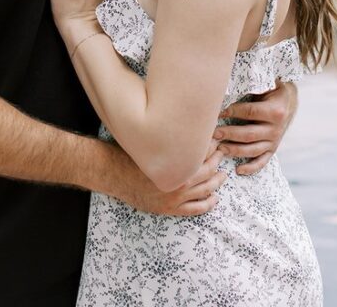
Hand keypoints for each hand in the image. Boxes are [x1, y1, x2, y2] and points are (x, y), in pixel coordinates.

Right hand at [108, 141, 225, 216]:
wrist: (114, 173)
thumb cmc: (132, 153)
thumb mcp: (153, 141)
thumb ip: (170, 137)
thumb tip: (186, 126)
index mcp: (176, 161)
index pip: (202, 152)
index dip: (211, 145)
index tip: (215, 139)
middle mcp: (179, 180)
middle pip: (207, 170)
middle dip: (217, 160)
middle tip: (222, 152)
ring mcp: (175, 197)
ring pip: (205, 189)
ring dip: (216, 181)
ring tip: (222, 174)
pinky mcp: (169, 209)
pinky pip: (195, 209)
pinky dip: (207, 204)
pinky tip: (214, 199)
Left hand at [213, 81, 297, 175]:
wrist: (290, 101)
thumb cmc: (272, 90)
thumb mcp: (267, 84)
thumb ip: (252, 87)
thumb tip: (230, 86)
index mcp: (275, 111)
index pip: (250, 112)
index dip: (234, 112)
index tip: (219, 112)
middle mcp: (276, 128)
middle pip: (249, 134)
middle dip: (230, 134)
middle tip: (214, 133)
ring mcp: (275, 141)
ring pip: (253, 149)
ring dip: (235, 150)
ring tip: (220, 148)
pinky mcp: (273, 149)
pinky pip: (262, 161)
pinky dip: (251, 167)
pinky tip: (238, 170)